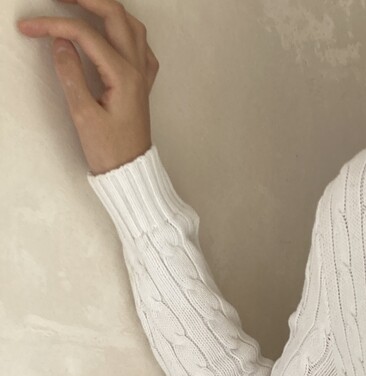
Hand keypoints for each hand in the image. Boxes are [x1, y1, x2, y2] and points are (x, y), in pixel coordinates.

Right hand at [16, 0, 158, 174]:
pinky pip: (140, 45)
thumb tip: (60, 42)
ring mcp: (143, 74)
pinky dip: (124, 30)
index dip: (52, 24)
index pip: (84, 34)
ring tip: (79, 4)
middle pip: (114, 14)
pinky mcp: (142, 83)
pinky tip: (109, 32)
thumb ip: (70, 74)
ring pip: (130, 24)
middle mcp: (137, 69)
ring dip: (106, 8)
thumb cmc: (109, 151)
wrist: (133, 174)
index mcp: (123, 75)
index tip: (27, 28)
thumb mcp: (83, 116)